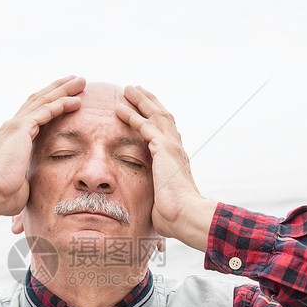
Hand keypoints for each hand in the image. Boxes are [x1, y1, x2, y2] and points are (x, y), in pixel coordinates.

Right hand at [0, 76, 84, 229]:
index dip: (51, 102)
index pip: (34, 113)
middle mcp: (13, 127)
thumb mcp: (22, 183)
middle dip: (59, 89)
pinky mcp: (21, 129)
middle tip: (76, 80)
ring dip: (64, 90)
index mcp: (13, 138)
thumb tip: (34, 190)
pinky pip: (46, 111)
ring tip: (81, 81)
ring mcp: (16, 126)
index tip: (68, 96)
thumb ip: (29, 179)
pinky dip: (62, 104)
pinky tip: (77, 100)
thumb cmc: (3, 196)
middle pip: (39, 100)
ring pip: (44, 100)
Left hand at [116, 86, 215, 250]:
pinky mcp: (164, 149)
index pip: (166, 132)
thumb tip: (145, 208)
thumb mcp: (160, 202)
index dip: (155, 118)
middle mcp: (176, 149)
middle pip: (163, 117)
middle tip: (136, 90)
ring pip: (156, 115)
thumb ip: (153, 196)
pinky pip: (146, 126)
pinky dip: (133, 115)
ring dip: (141, 101)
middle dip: (149, 102)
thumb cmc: (174, 217)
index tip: (145, 109)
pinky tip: (120, 108)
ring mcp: (171, 147)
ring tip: (129, 89)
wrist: (185, 216)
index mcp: (176, 160)